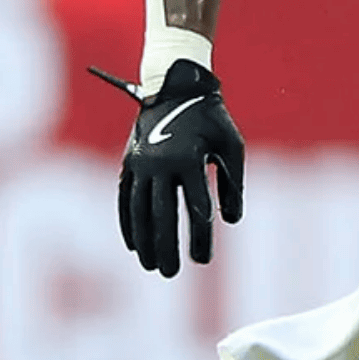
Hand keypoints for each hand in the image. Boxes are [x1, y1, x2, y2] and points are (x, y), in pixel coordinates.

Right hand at [93, 59, 244, 276]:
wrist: (176, 86)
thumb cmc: (212, 118)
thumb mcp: (232, 146)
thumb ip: (233, 183)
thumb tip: (230, 221)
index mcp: (189, 158)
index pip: (195, 208)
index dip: (200, 236)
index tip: (203, 260)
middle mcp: (160, 163)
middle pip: (161, 214)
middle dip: (166, 246)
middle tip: (171, 273)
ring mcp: (140, 163)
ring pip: (138, 209)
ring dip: (144, 241)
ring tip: (151, 266)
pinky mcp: (129, 162)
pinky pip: (125, 198)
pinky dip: (128, 223)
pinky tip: (134, 245)